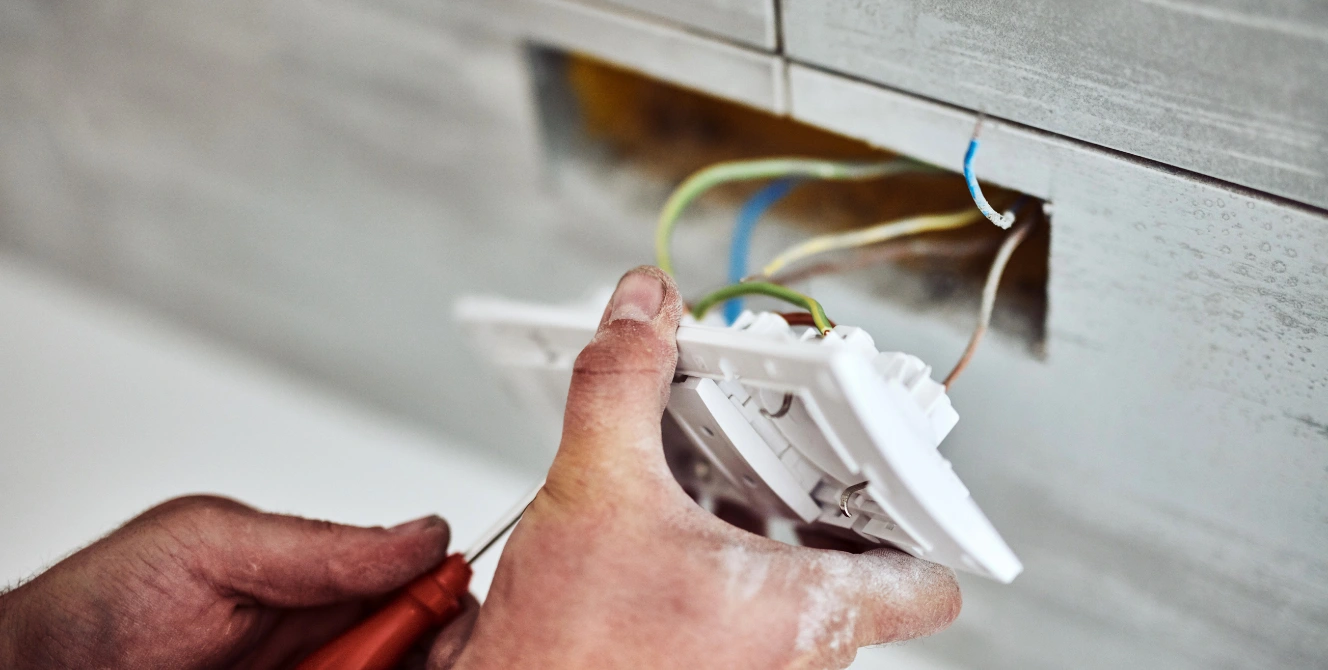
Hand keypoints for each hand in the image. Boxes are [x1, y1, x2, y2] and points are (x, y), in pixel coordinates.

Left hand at [0, 496, 471, 668]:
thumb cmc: (103, 609)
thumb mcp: (215, 545)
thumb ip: (321, 545)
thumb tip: (423, 534)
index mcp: (317, 579)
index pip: (415, 583)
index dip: (446, 598)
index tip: (453, 614)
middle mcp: (323, 640)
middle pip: (417, 647)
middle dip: (437, 650)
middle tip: (427, 656)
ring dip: (404, 668)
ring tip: (389, 663)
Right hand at [449, 267, 960, 669]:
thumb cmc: (565, 653)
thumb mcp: (594, 490)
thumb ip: (623, 385)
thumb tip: (644, 310)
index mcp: (799, 613)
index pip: (925, 587)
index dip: (918, 525)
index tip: (886, 478)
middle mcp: (793, 660)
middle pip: (856, 576)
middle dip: (816, 510)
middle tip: (785, 458)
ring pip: (798, 602)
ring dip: (766, 545)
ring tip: (719, 492)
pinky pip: (750, 626)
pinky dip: (725, 578)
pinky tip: (671, 542)